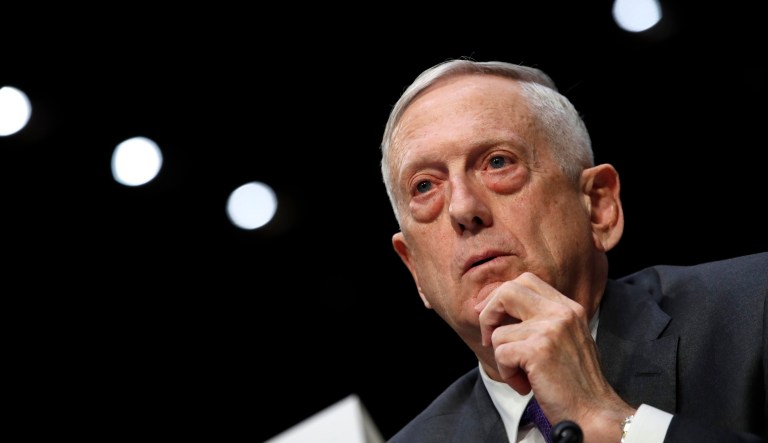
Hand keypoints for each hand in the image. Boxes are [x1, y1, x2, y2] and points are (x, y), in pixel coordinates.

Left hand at [475, 272, 633, 440]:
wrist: (594, 412)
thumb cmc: (574, 381)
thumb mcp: (564, 339)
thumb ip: (540, 319)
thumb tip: (494, 306)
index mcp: (568, 307)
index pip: (526, 281)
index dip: (501, 296)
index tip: (492, 318)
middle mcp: (561, 312)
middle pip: (508, 290)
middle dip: (489, 313)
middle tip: (489, 338)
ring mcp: (551, 329)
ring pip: (499, 332)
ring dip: (503, 358)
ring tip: (522, 374)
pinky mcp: (539, 350)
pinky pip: (501, 353)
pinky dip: (507, 373)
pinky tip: (524, 385)